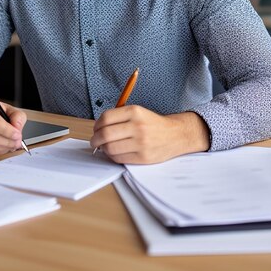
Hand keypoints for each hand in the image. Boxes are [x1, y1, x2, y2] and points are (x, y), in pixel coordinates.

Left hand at [90, 105, 209, 164]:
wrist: (175, 135)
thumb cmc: (152, 124)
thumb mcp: (138, 112)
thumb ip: (119, 117)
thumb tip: (98, 128)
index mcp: (135, 112)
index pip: (106, 118)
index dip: (97, 125)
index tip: (95, 129)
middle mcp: (138, 126)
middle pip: (106, 134)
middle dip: (95, 139)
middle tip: (95, 141)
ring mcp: (141, 142)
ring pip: (110, 148)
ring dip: (103, 149)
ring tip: (105, 147)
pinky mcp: (143, 157)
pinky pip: (119, 158)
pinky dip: (112, 156)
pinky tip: (115, 152)